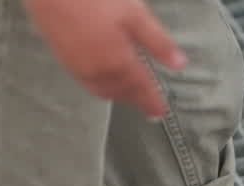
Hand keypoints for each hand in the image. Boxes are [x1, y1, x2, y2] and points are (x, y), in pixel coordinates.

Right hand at [22, 0, 185, 117]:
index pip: (141, 89)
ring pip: (103, 91)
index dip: (152, 102)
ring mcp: (78, 68)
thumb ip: (157, 42)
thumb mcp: (135, 15)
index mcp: (118, 62)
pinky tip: (105, 79)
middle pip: (121, 93)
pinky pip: (88, 83)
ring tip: (129, 95)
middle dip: (136, 100)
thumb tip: (178, 63)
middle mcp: (98, 72)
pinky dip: (102, 87)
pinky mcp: (64, 60)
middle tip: (147, 104)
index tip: (160, 112)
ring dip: (118, 95)